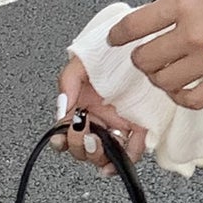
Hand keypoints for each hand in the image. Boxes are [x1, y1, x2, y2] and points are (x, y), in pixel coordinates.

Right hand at [51, 57, 146, 179]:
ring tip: (99, 144)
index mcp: (82, 106)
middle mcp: (99, 118)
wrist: (141, 43)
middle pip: (82, 147)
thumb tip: (61, 108)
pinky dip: (125, 159)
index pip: (65, 132)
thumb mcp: (82, 60)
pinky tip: (118, 160)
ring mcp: (118, 124)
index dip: (61, 140)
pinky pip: (133, 150)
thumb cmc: (111, 51)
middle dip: (80, 146)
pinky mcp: (140, 126)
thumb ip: (67, 81)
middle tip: (85, 134)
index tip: (62, 138)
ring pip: (104, 153)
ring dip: (98, 156)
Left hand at [108, 0, 202, 108]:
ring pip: (164, 81)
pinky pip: (192, 99)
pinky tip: (180, 89)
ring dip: (158, 78)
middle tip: (144, 56)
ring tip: (163, 72)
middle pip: (145, 59)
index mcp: (184, 2)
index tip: (115, 39)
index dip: (118, 35)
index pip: (134, 25)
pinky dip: (180, 97)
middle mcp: (193, 33)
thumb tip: (154, 15)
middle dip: (140, 59)